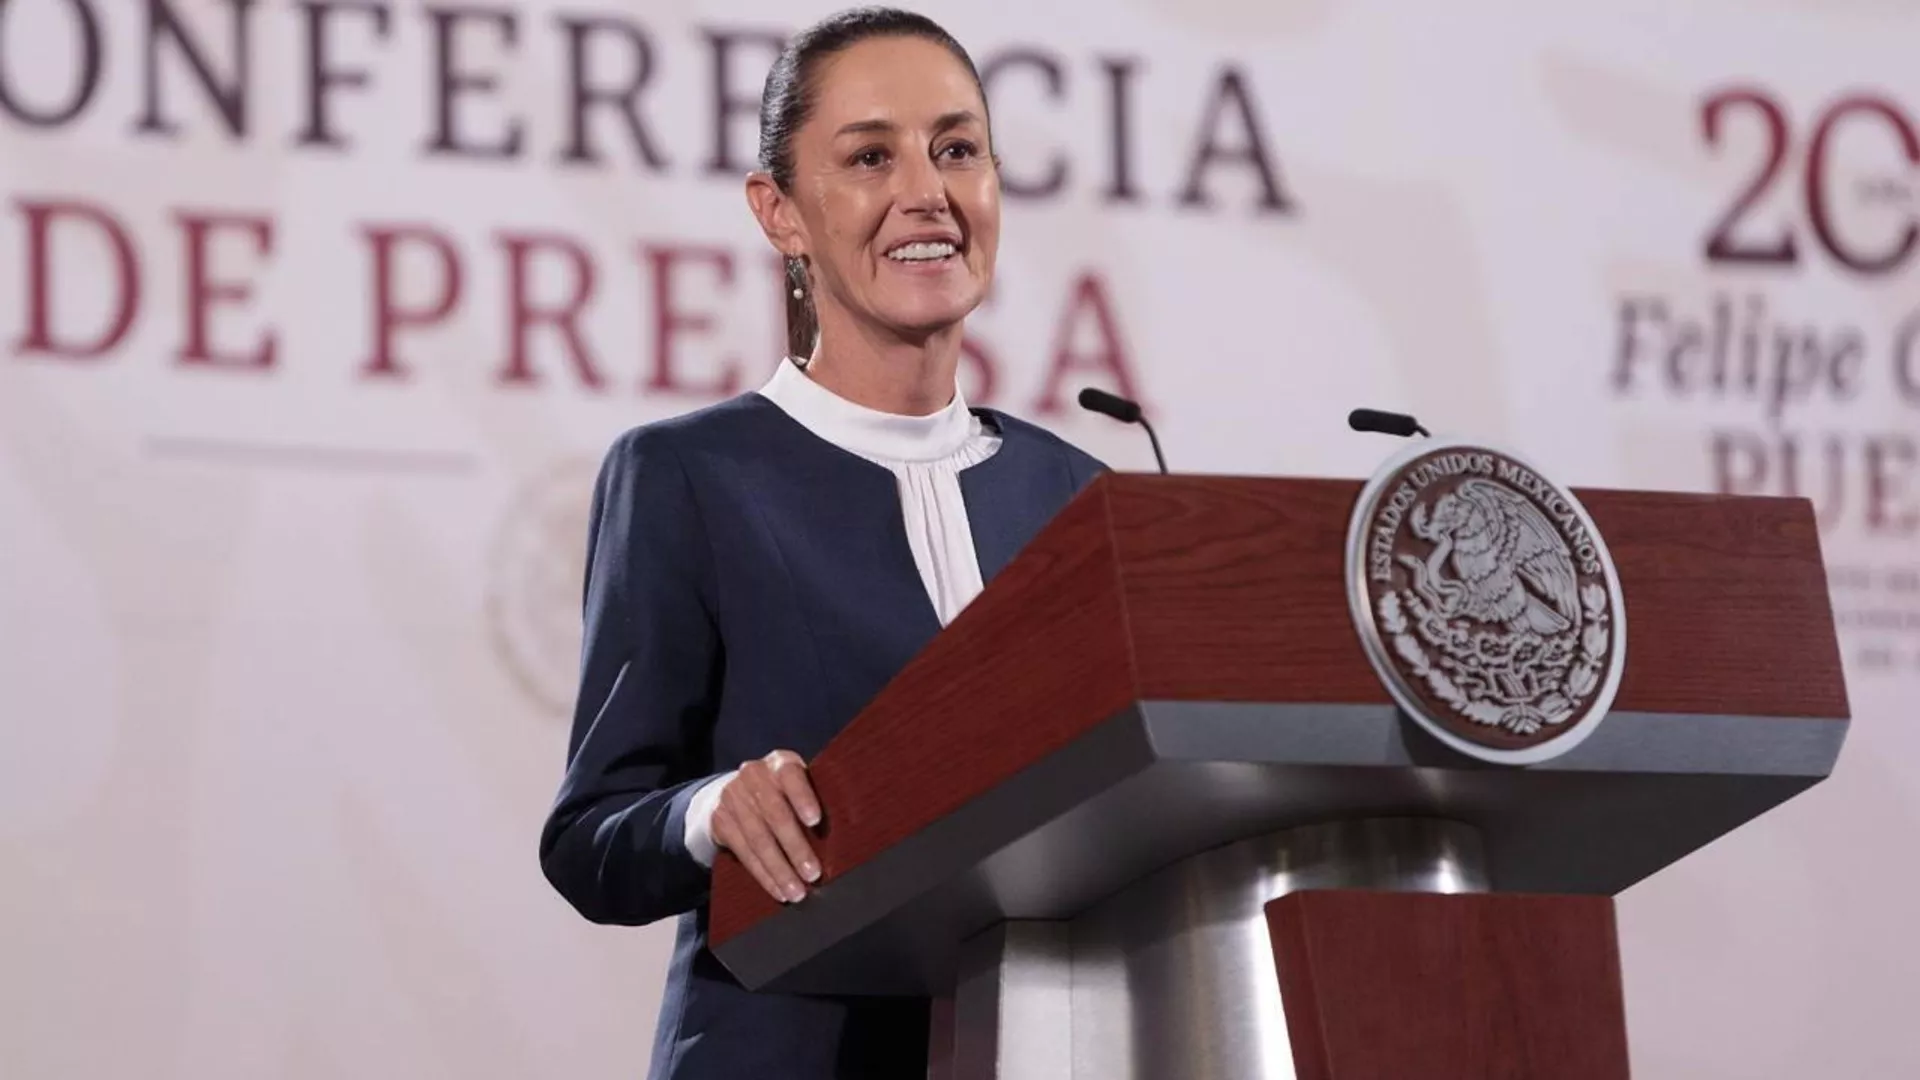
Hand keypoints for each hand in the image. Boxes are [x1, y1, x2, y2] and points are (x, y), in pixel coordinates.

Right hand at [711, 749, 822, 903]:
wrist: (738, 791)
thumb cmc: (786, 792)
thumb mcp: (800, 785)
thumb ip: (817, 798)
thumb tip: (847, 833)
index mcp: (781, 762)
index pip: (791, 776)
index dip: (803, 798)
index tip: (815, 822)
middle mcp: (754, 775)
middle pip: (775, 815)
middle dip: (795, 848)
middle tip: (812, 874)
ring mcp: (733, 797)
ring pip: (758, 839)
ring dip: (779, 869)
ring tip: (796, 892)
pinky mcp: (720, 820)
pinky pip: (744, 852)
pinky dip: (763, 875)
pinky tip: (778, 890)